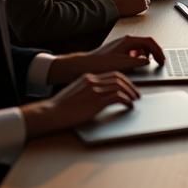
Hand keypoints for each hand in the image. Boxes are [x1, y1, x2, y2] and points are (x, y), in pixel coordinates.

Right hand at [22, 71, 140, 138]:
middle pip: (119, 78)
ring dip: (130, 93)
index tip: (129, 87)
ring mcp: (94, 90)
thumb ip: (88, 91)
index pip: (112, 74)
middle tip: (136, 94)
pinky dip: (126, 101)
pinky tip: (128, 106)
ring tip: (135, 100)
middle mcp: (92, 81)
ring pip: (120, 86)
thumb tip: (100, 97)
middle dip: (130, 85)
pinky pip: (117, 97)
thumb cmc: (60, 107)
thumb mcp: (75, 93)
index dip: (123, 80)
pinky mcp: (96, 101)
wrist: (51, 113)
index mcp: (88, 78)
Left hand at [47, 35, 164, 84]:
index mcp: (128, 41)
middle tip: (160, 61)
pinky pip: (134, 51)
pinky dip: (141, 56)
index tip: (162, 60)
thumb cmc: (100, 64)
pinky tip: (139, 63)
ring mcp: (122, 45)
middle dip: (155, 52)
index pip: (150, 42)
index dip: (158, 51)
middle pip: (147, 43)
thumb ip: (137, 61)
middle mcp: (126, 40)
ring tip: (152, 62)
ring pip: (141, 46)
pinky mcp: (118, 50)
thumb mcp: (122, 63)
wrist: (84, 65)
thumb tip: (147, 61)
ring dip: (149, 54)